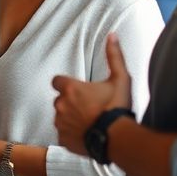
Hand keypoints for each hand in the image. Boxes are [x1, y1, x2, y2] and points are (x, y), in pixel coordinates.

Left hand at [51, 33, 131, 155]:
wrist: (118, 138)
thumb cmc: (117, 107)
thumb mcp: (120, 78)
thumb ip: (114, 56)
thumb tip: (112, 35)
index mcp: (70, 89)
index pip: (56, 81)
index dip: (65, 84)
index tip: (77, 89)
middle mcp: (61, 105)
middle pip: (59, 100)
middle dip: (70, 102)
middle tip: (88, 107)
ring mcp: (60, 123)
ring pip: (60, 118)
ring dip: (70, 118)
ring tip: (88, 122)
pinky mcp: (62, 140)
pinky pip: (63, 134)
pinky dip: (71, 134)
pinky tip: (85, 133)